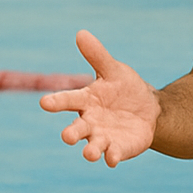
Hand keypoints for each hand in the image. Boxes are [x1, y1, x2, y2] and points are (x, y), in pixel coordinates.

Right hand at [39, 30, 159, 166]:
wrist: (148, 109)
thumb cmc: (124, 88)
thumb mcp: (113, 70)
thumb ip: (97, 55)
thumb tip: (81, 33)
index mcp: (85, 101)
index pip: (68, 100)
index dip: (56, 102)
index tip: (44, 103)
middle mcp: (90, 121)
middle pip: (77, 128)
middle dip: (72, 133)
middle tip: (67, 137)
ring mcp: (103, 137)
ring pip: (93, 146)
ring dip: (91, 150)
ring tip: (89, 154)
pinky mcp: (118, 149)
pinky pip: (113, 154)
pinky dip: (112, 157)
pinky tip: (112, 159)